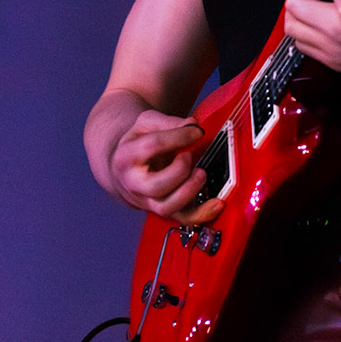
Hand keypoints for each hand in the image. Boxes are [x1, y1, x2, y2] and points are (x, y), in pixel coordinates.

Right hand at [108, 109, 225, 223]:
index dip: (178, 137)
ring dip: (190, 191)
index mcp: (127, 156)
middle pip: (156, 185)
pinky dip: (202, 213)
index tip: (196, 132)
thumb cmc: (137, 143)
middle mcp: (134, 183)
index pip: (152, 146)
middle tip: (190, 156)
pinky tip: (216, 202)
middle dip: (180, 170)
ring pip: (167, 207)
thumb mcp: (146, 124)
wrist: (124, 167)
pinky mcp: (162, 210)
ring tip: (200, 173)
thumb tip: (193, 125)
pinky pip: (182, 219)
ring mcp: (147, 200)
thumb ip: (169, 122)